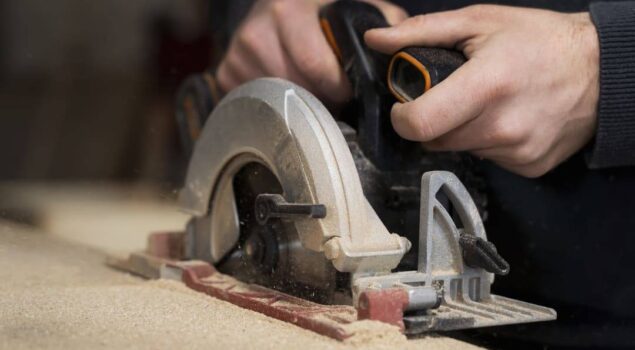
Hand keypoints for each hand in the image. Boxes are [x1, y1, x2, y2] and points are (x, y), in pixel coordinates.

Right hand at [217, 0, 406, 104]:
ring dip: (298, 104)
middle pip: (296, 89)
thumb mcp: (349, 7)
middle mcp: (257, 30)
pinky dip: (275, 105)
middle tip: (332, 97)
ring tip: (312, 93)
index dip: (338, 86)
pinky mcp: (226, 72)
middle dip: (320, 98)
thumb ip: (381, 23)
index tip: (349, 91)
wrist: (275, 8)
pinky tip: (287, 93)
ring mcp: (238, 54)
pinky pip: (257, 104)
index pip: (316, 65)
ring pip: (278, 100)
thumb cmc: (318, 12)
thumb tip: (401, 52)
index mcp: (289, 10)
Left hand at [365, 5, 599, 176]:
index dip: (403, 117)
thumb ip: (422, 32)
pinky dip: (487, 142)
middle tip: (454, 95)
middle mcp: (502, 126)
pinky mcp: (529, 166)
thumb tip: (378, 41)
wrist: (601, 69)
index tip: (407, 106)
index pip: (419, 124)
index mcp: (486, 86)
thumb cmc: (541, 41)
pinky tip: (506, 118)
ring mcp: (517, 150)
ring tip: (485, 103)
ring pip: (460, 151)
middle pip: (435, 140)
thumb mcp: (479, 22)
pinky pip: (487, 159)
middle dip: (434, 120)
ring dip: (461, 131)